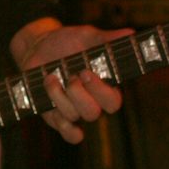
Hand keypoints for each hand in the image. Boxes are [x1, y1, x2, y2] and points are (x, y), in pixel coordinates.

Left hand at [10, 18, 132, 143]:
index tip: (86, 73)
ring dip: (59, 98)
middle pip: (93, 113)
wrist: (38, 46)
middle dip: (79, 96)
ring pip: (74, 116)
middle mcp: (90, 102)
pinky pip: (68, 134)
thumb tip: (130, 33)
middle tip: (71, 76)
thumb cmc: (68, 42)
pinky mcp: (55, 116)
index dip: (101, 91)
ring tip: (50, 78)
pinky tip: (57, 115)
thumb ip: (106, 39)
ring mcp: (72, 110)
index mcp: (103, 85)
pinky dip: (66, 129)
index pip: (113, 101)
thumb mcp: (86, 37)